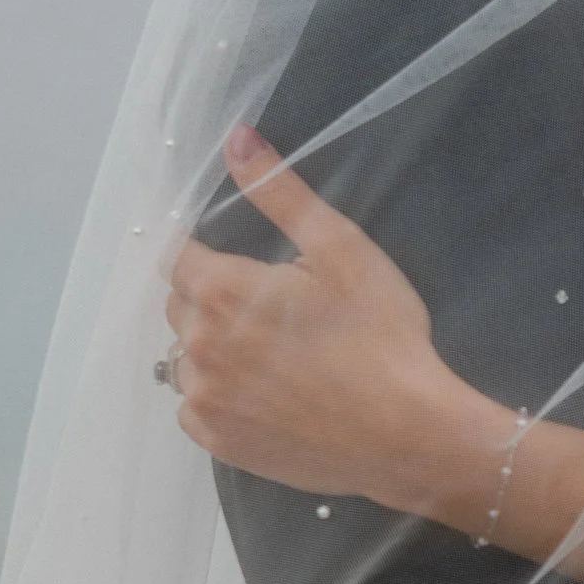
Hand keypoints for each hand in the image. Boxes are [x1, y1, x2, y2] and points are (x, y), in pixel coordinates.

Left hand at [164, 131, 503, 514]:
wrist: (406, 432)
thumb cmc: (380, 333)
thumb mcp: (340, 248)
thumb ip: (279, 191)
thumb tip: (236, 138)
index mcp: (221, 292)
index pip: (177, 256)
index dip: (206, 252)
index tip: (244, 264)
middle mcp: (196, 347)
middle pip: (180, 305)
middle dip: (214, 297)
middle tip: (276, 307)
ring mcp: (204, 401)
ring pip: (185, 358)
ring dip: (213, 348)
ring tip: (274, 354)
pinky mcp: (217, 444)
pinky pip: (195, 408)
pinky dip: (219, 395)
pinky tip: (267, 393)